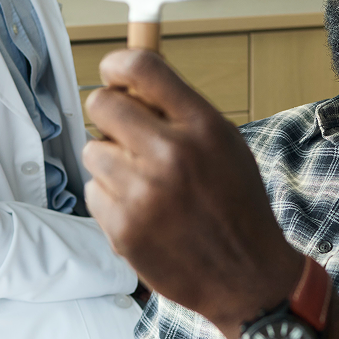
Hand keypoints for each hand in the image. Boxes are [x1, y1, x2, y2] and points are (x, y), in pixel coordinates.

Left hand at [83, 48, 302, 338]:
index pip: (142, 68)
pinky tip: (141, 211)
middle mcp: (171, 154)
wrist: (246, 275)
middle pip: (102, 103)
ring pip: (93, 149)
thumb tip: (131, 80)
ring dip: (111, 161)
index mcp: (202, 126)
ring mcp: (143, 193)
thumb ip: (181, 111)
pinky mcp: (123, 227)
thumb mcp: (225, 143)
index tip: (113, 72)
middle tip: (124, 130)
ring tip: (143, 182)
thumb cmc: (236, 204)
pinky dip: (110, 197)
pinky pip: (93, 190)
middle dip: (108, 112)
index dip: (117, 63)